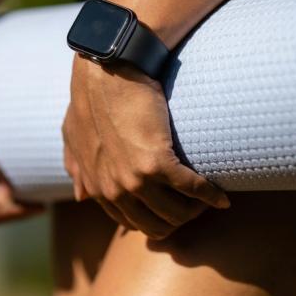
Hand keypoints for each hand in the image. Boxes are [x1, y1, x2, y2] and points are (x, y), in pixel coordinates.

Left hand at [62, 55, 229, 239]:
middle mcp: (114, 190)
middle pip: (157, 225)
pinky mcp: (157, 164)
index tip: (171, 207)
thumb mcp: (73, 133)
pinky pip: (192, 190)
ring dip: (196, 209)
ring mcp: (134, 180)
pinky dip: (211, 195)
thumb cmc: (91, 95)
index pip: (131, 222)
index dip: (155, 219)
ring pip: (177, 213)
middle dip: (179, 219)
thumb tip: (81, 196)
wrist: (107, 70)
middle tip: (195, 204)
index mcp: (96, 187)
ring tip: (208, 196)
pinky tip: (222, 197)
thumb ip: (75, 165)